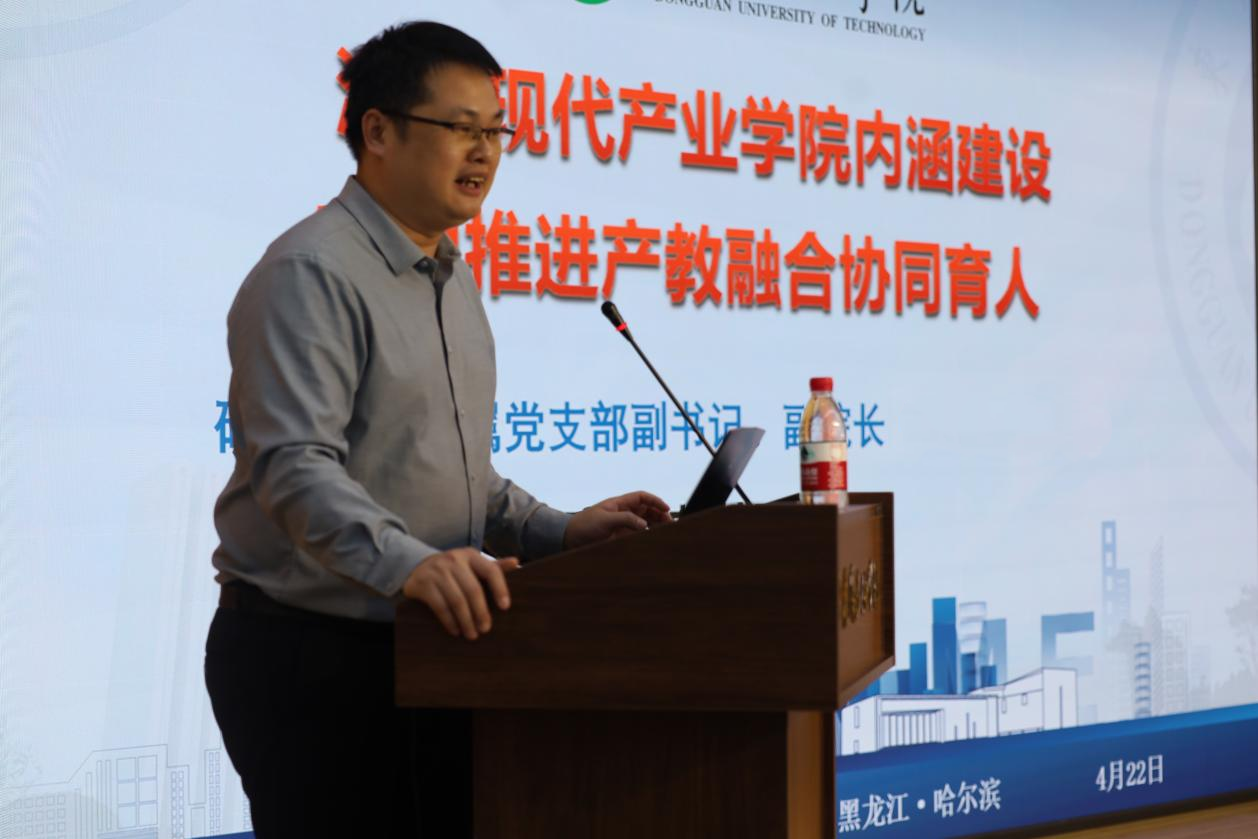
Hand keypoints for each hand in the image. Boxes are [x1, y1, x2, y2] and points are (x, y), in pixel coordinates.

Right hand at [401, 548, 519, 639]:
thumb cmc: (452, 569)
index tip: (505, 607)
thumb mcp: (471, 564)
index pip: (490, 570)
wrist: (416, 566)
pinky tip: (456, 631)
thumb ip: (492, 566)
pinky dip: (449, 621)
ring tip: (472, 634)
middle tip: (485, 629)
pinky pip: (440, 606)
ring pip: (456, 600)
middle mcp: (454, 560)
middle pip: (473, 589)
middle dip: (481, 612)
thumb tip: (516, 562)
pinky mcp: (423, 584)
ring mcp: (437, 571)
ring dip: (466, 621)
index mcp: (470, 555)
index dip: (500, 588)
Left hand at [563, 491, 671, 549]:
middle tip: (669, 523)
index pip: (642, 497)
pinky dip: (647, 535)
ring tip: (665, 532)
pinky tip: (653, 540)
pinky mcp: (620, 537)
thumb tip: (645, 524)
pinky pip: (638, 534)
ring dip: (655, 525)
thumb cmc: (583, 525)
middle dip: (659, 514)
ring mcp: (622, 525)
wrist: (569, 539)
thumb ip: (626, 520)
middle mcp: (623, 513)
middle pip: (647, 510)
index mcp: (619, 503)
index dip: (655, 501)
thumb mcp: (605, 520)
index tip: (666, 509)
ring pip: (645, 522)